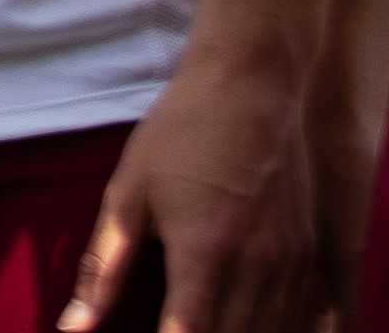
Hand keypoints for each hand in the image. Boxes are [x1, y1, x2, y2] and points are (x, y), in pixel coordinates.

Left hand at [58, 45, 321, 332]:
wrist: (252, 81)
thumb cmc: (182, 131)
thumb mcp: (129, 193)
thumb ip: (105, 268)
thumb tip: (73, 325)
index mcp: (205, 253)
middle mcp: (257, 267)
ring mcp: (293, 262)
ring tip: (208, 329)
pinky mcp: (314, 252)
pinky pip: (312, 320)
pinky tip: (260, 328)